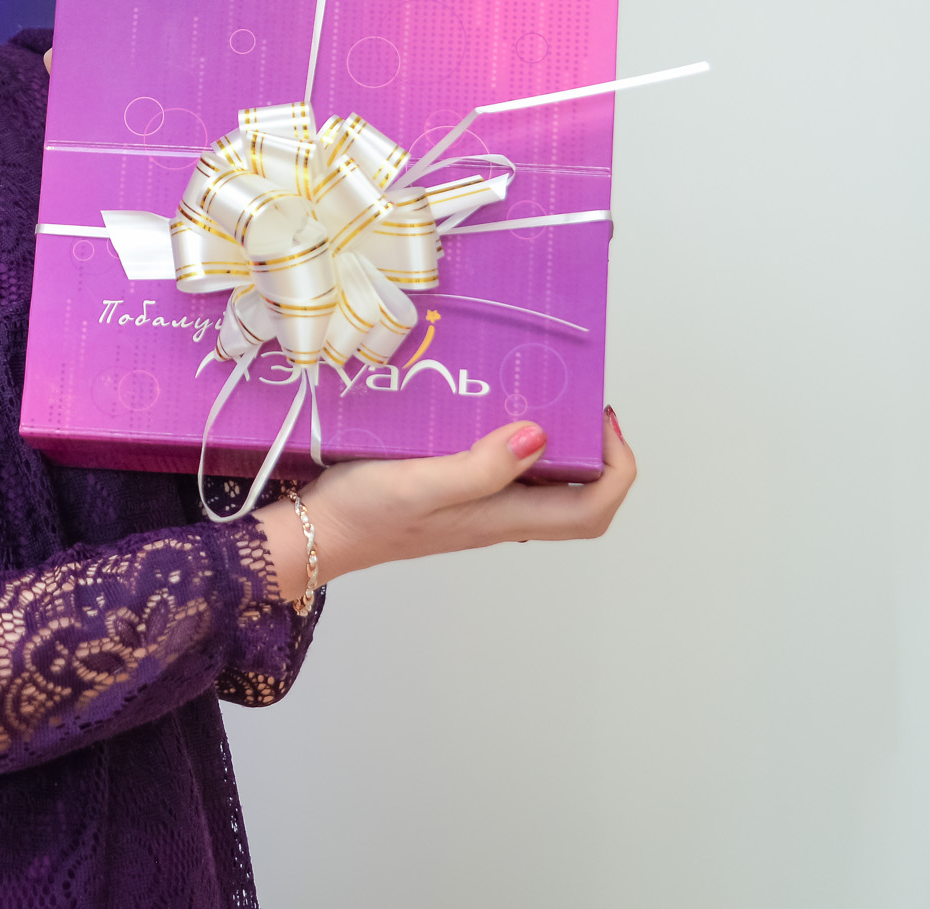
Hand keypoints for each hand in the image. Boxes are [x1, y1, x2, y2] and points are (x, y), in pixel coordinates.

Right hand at [254, 408, 635, 597]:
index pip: (591, 511)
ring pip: (543, 487)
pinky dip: (514, 443)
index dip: (616, 470)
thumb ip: (482, 467)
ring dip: (558, 446)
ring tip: (539, 395)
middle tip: (576, 401)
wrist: (313, 534)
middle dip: (596, 455)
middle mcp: (499, 518)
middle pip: (578, 501)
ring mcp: (476, 509)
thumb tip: (542, 438)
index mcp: (502, 518)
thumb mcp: (422, 483)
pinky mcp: (452, 495)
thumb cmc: (363, 513)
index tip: (601, 422)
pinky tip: (488, 411)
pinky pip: (504, 474)